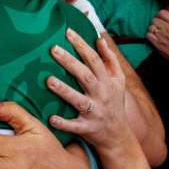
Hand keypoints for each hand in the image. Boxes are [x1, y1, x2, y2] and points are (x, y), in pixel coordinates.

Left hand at [47, 29, 129, 154]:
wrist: (119, 136)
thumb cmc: (114, 103)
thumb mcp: (118, 81)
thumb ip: (110, 60)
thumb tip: (100, 39)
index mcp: (107, 82)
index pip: (94, 60)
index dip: (82, 45)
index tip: (68, 32)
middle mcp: (101, 95)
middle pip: (86, 76)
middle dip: (70, 62)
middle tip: (53, 49)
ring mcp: (94, 112)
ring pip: (79, 100)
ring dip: (64, 90)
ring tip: (49, 80)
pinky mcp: (87, 128)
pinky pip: (74, 126)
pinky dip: (63, 123)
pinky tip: (51, 118)